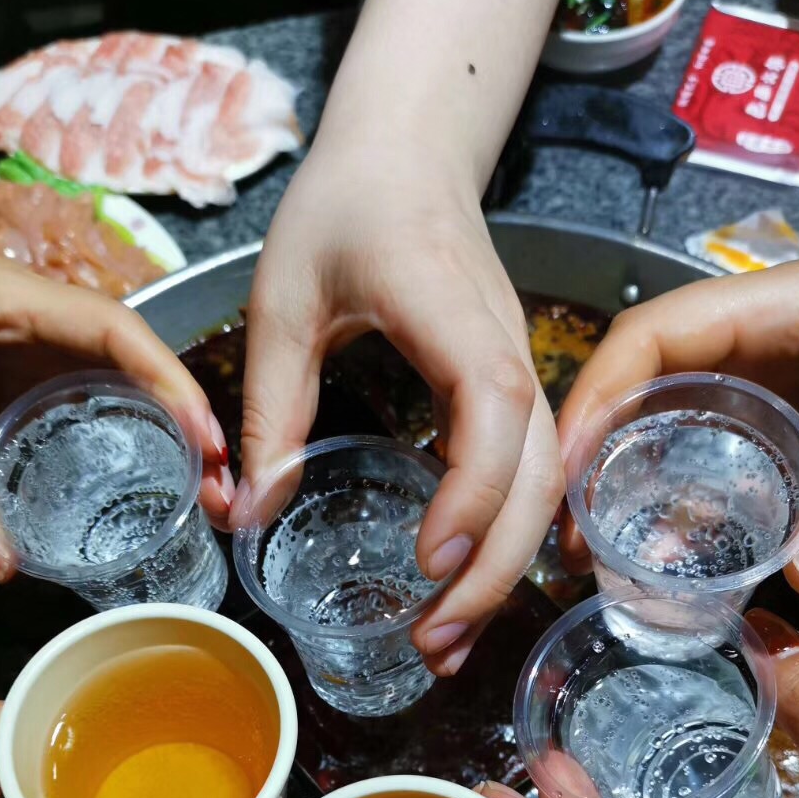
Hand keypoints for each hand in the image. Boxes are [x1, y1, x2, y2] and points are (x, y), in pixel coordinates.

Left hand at [0, 259, 231, 581]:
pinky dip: (103, 440)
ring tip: (192, 482)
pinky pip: (63, 407)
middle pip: (123, 356)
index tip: (205, 434)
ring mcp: (8, 348)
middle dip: (177, 411)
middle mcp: (20, 315)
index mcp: (5, 295)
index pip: (114, 327)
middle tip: (216, 474)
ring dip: (150, 427)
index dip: (169, 379)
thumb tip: (5, 564)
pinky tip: (128, 479)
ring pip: (100, 382)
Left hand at [238, 141, 562, 674]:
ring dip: (506, 567)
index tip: (431, 562)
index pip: (495, 406)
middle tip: (433, 646)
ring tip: (447, 641)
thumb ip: (269, 408)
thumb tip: (250, 513)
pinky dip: (506, 536)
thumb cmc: (342, 209)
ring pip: (547, 483)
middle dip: (496, 567)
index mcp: (450, 311)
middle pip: (540, 470)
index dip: (475, 489)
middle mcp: (506, 346)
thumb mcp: (282, 301)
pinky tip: (465, 587)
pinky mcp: (510, 386)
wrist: (407, 151)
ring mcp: (518, 367)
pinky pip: (532, 472)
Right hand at [558, 253, 798, 597]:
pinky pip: (718, 448)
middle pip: (647, 378)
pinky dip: (682, 490)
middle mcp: (761, 337)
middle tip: (569, 533)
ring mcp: (775, 377)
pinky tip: (666, 543)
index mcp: (782, 305)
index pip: (656, 332)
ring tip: (598, 550)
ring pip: (675, 418)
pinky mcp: (794, 416)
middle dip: (595, 447)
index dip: (597, 391)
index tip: (564, 465)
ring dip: (629, 475)